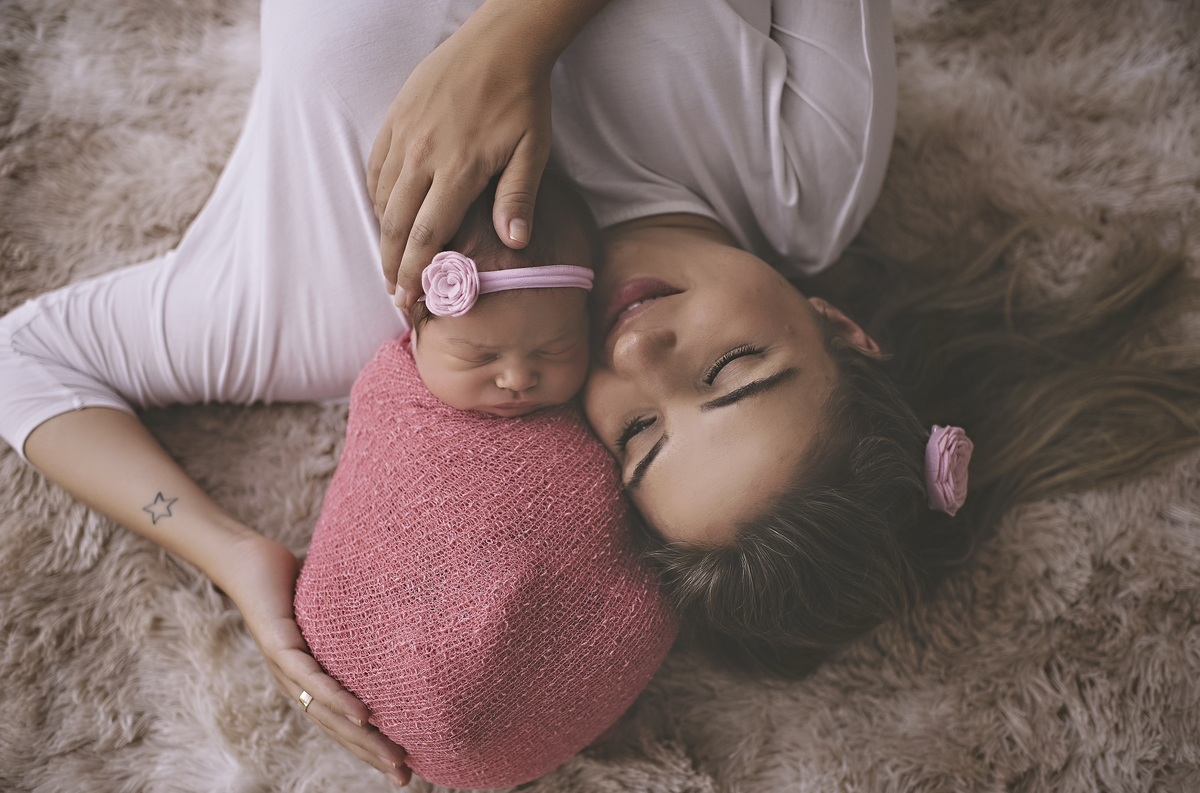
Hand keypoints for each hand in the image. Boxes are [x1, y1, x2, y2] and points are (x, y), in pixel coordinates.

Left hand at [223, 535, 411, 785]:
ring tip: (392, 756)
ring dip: (360, 739)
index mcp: (306, 679)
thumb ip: (355, 622)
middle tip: (404, 776)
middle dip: (371, 754)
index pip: (340, 722)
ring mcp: (284, 668)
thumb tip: (397, 616)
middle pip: (336, 728)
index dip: (368, 746)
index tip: (401, 765)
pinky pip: (311, 679)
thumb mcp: (331, 609)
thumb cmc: (290, 580)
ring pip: (325, 713)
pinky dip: (337, 700)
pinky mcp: (278, 647)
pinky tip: (362, 717)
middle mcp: (294, 682)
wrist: (246, 559)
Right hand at [367, 7, 552, 308]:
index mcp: (457, 170)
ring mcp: (404, 136)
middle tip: (394, 294)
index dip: (415, 273)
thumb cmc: (523, 100)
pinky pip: (376, 168)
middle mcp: (423, 156)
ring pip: (381, 198)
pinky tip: (385, 214)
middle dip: (392, 265)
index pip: (426, 235)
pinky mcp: (396, 119)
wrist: (501, 44)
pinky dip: (377, 198)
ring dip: (383, 235)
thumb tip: (515, 244)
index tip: (409, 300)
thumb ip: (518, 197)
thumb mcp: (532, 150)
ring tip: (390, 262)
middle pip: (395, 225)